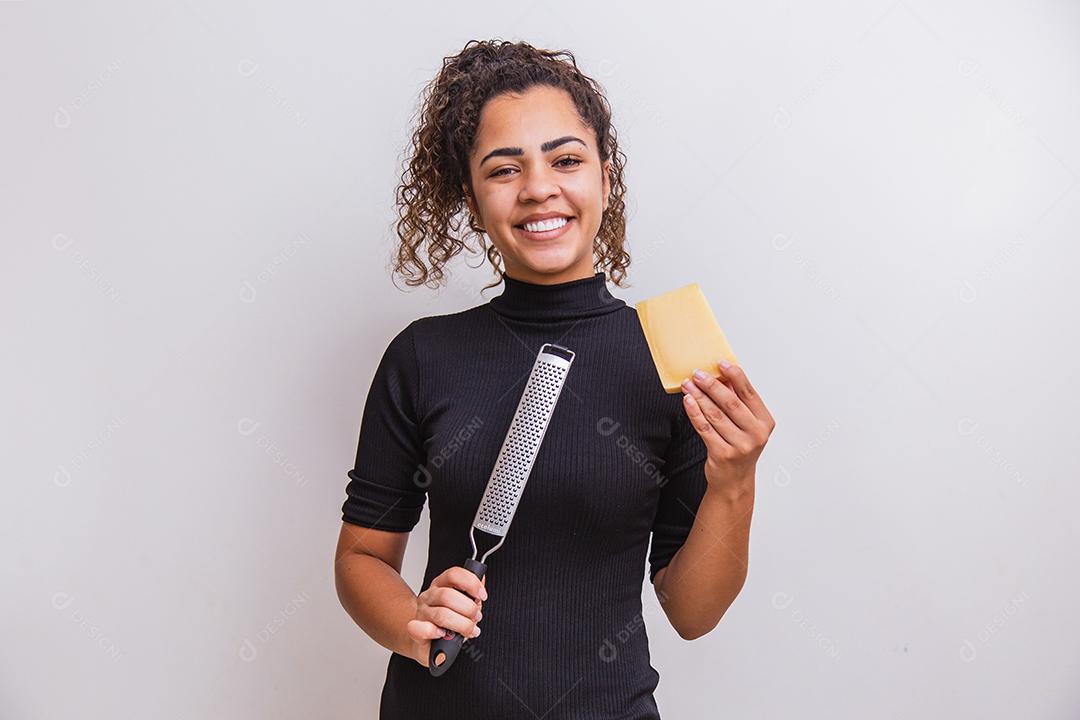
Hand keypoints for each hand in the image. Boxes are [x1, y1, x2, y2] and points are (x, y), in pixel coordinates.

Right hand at [406, 566, 487, 666]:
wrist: (428, 642)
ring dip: (462, 624)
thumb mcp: (463, 606)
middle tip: (476, 617)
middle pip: (447, 595)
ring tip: (469, 630)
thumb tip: (481, 579)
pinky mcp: (415, 631)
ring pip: (441, 614)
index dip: (471, 583)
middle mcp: (429, 596)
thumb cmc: (448, 623)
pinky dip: (435, 632)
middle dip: (468, 609)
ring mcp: (421, 613)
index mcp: (441, 585)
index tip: (482, 595)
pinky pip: (423, 629)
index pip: (453, 575)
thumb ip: (472, 594)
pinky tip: (443, 635)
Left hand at [680, 361, 774, 496]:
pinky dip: (694, 412)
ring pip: (715, 415)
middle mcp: (756, 434)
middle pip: (730, 403)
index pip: (749, 393)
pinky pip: (704, 428)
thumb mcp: (746, 425)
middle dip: (712, 385)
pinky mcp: (722, 454)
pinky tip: (688, 401)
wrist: (735, 480)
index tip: (721, 363)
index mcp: (765, 422)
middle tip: (698, 373)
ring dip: (699, 396)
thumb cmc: (739, 447)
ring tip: (688, 385)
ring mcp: (740, 446)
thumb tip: (721, 375)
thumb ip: (738, 402)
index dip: (735, 375)